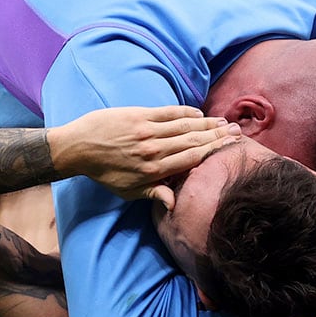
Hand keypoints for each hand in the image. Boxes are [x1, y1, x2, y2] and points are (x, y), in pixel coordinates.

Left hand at [48, 106, 240, 206]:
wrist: (78, 148)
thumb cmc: (104, 172)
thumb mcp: (128, 191)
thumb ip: (155, 194)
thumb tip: (174, 204)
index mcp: (154, 170)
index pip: (192, 158)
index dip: (214, 151)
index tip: (231, 147)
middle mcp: (154, 150)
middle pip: (194, 141)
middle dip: (217, 136)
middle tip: (237, 132)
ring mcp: (146, 131)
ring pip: (184, 126)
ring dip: (206, 123)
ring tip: (223, 123)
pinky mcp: (138, 116)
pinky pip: (167, 112)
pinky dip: (185, 112)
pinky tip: (198, 113)